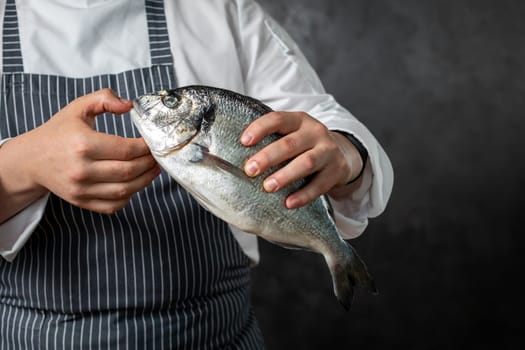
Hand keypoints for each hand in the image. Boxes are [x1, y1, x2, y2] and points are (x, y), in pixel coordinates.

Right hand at [8, 89, 159, 215]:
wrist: (31, 159)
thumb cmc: (58, 132)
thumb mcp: (78, 108)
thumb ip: (104, 98)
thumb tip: (129, 106)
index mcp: (83, 143)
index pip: (126, 149)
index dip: (146, 147)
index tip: (153, 142)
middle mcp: (81, 169)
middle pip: (129, 171)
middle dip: (149, 164)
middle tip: (157, 156)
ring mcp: (80, 188)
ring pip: (125, 190)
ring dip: (145, 181)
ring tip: (153, 169)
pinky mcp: (81, 201)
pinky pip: (113, 205)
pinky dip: (129, 197)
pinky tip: (135, 184)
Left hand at [240, 111, 362, 208]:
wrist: (342, 155)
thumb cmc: (304, 147)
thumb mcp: (292, 135)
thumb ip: (270, 141)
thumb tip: (230, 158)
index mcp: (299, 120)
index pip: (278, 119)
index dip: (260, 129)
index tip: (243, 142)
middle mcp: (315, 132)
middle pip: (290, 143)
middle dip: (268, 157)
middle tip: (250, 170)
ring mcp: (328, 151)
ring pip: (306, 162)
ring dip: (285, 175)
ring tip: (268, 187)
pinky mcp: (337, 170)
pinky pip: (320, 185)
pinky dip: (304, 195)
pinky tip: (289, 203)